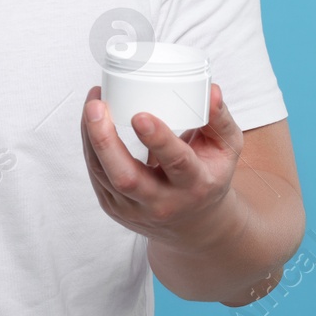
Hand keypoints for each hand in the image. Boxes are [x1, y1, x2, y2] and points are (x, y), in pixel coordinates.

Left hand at [79, 82, 246, 249]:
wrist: (193, 223)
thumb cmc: (208, 177)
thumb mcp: (226, 150)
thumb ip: (220, 119)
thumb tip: (212, 91)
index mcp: (195, 186)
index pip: (177, 164)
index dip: (158, 140)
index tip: (140, 115)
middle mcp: (163, 202)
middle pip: (126, 177)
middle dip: (105, 140)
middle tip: (97, 106)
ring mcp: (133, 208)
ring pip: (103, 174)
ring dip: (91, 136)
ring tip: (93, 103)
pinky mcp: (113, 207)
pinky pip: (95, 174)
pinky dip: (89, 144)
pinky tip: (90, 120)